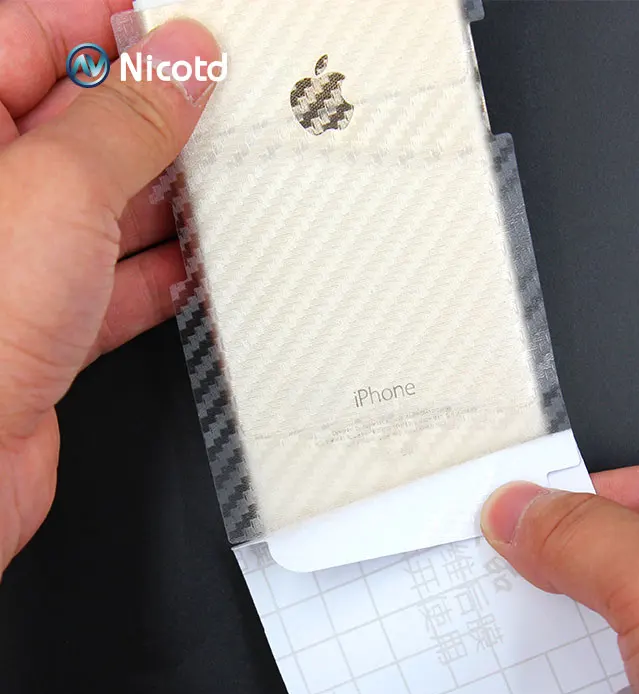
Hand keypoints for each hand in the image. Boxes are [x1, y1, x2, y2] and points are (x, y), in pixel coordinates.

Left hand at [0, 2, 218, 574]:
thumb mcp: (60, 189)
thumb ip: (127, 118)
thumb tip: (182, 59)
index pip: (35, 35)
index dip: (115, 31)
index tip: (186, 44)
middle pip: (80, 125)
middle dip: (155, 127)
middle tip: (222, 123)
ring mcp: (14, 260)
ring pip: (105, 209)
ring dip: (166, 207)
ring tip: (224, 194)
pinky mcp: (45, 324)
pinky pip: (113, 283)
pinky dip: (158, 277)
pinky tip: (193, 271)